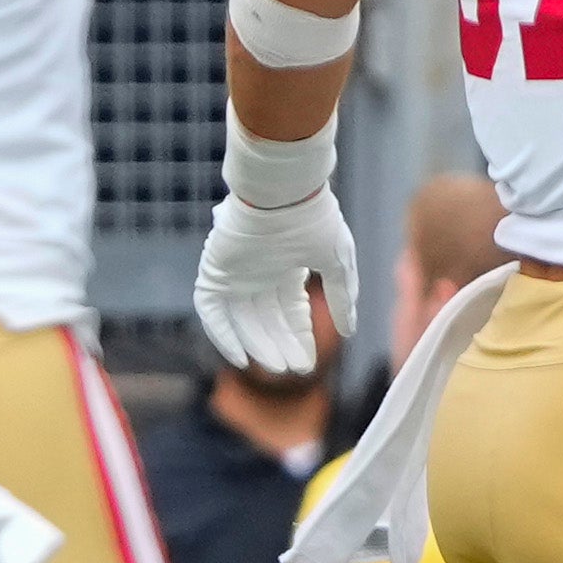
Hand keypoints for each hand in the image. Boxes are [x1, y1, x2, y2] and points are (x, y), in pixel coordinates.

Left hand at [196, 183, 360, 374]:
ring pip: (243, 321)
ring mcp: (235, 274)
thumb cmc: (314, 219)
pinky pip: (212, 312)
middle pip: (267, 321)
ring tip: (277, 367)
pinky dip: (223, 335)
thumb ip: (344, 298)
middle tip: (296, 370)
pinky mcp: (215, 272)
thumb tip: (350, 332)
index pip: (290, 313)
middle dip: (282, 346)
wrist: (282, 191)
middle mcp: (259, 273)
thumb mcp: (338, 262)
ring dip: (258, 345)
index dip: (300, 338)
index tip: (309, 362)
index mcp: (285, 268)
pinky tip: (240, 357)